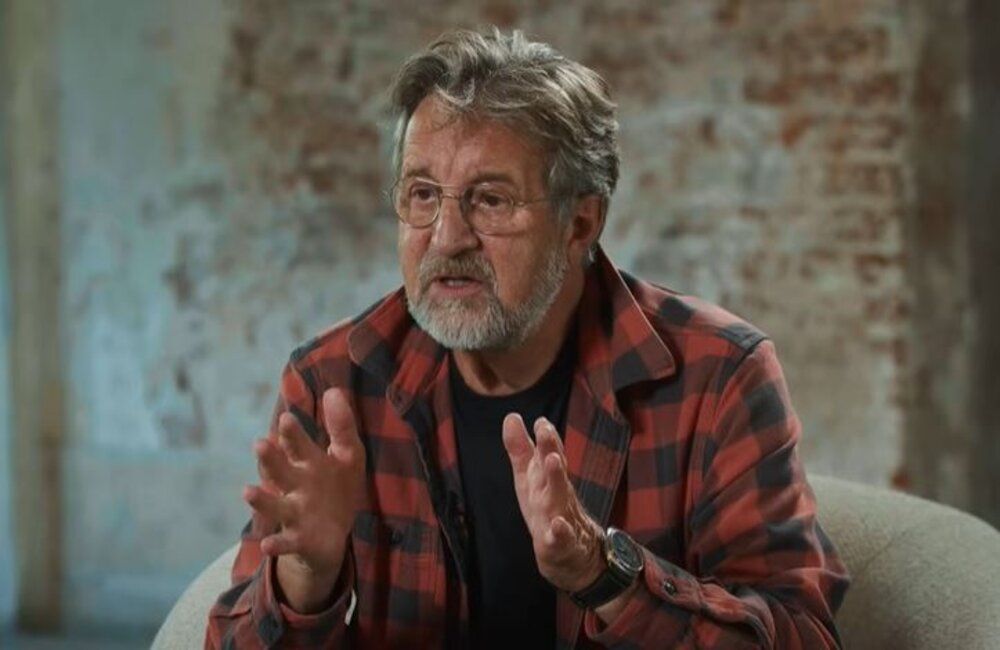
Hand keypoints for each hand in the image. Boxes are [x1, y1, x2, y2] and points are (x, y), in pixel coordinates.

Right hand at [243, 388, 365, 612]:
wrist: (332, 534)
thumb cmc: (337, 487)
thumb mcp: (348, 455)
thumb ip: (341, 426)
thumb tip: (334, 390)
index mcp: (308, 463)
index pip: (299, 446)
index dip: (293, 434)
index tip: (287, 417)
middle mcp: (295, 486)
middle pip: (281, 471)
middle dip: (271, 459)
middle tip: (261, 444)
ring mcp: (294, 513)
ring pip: (275, 505)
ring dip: (261, 500)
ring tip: (248, 492)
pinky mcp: (299, 540)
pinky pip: (286, 543)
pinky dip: (276, 545)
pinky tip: (266, 546)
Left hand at [502, 413, 605, 593]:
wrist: (572, 553)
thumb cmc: (548, 507)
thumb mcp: (530, 477)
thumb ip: (520, 449)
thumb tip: (512, 416)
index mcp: (546, 478)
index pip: (548, 452)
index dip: (545, 436)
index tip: (540, 421)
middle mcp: (556, 493)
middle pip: (554, 468)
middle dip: (550, 447)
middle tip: (545, 429)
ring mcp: (561, 517)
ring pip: (558, 497)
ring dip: (556, 478)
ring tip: (552, 460)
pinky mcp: (560, 544)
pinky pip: (561, 537)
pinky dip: (560, 531)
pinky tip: (558, 525)